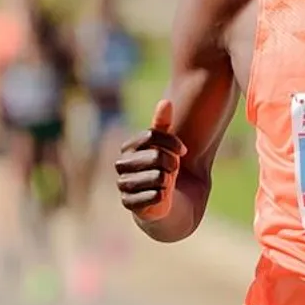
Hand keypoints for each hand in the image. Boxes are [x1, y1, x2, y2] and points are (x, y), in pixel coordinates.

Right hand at [117, 99, 185, 217]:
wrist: (167, 200)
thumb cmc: (165, 168)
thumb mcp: (166, 145)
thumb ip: (163, 124)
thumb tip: (166, 101)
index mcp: (127, 148)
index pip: (151, 135)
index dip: (173, 143)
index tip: (184, 151)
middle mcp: (121, 165)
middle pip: (156, 156)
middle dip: (172, 164)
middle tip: (172, 171)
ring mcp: (123, 184)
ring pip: (158, 177)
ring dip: (168, 181)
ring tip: (165, 184)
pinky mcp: (129, 203)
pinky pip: (156, 195)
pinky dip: (164, 196)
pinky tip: (160, 197)